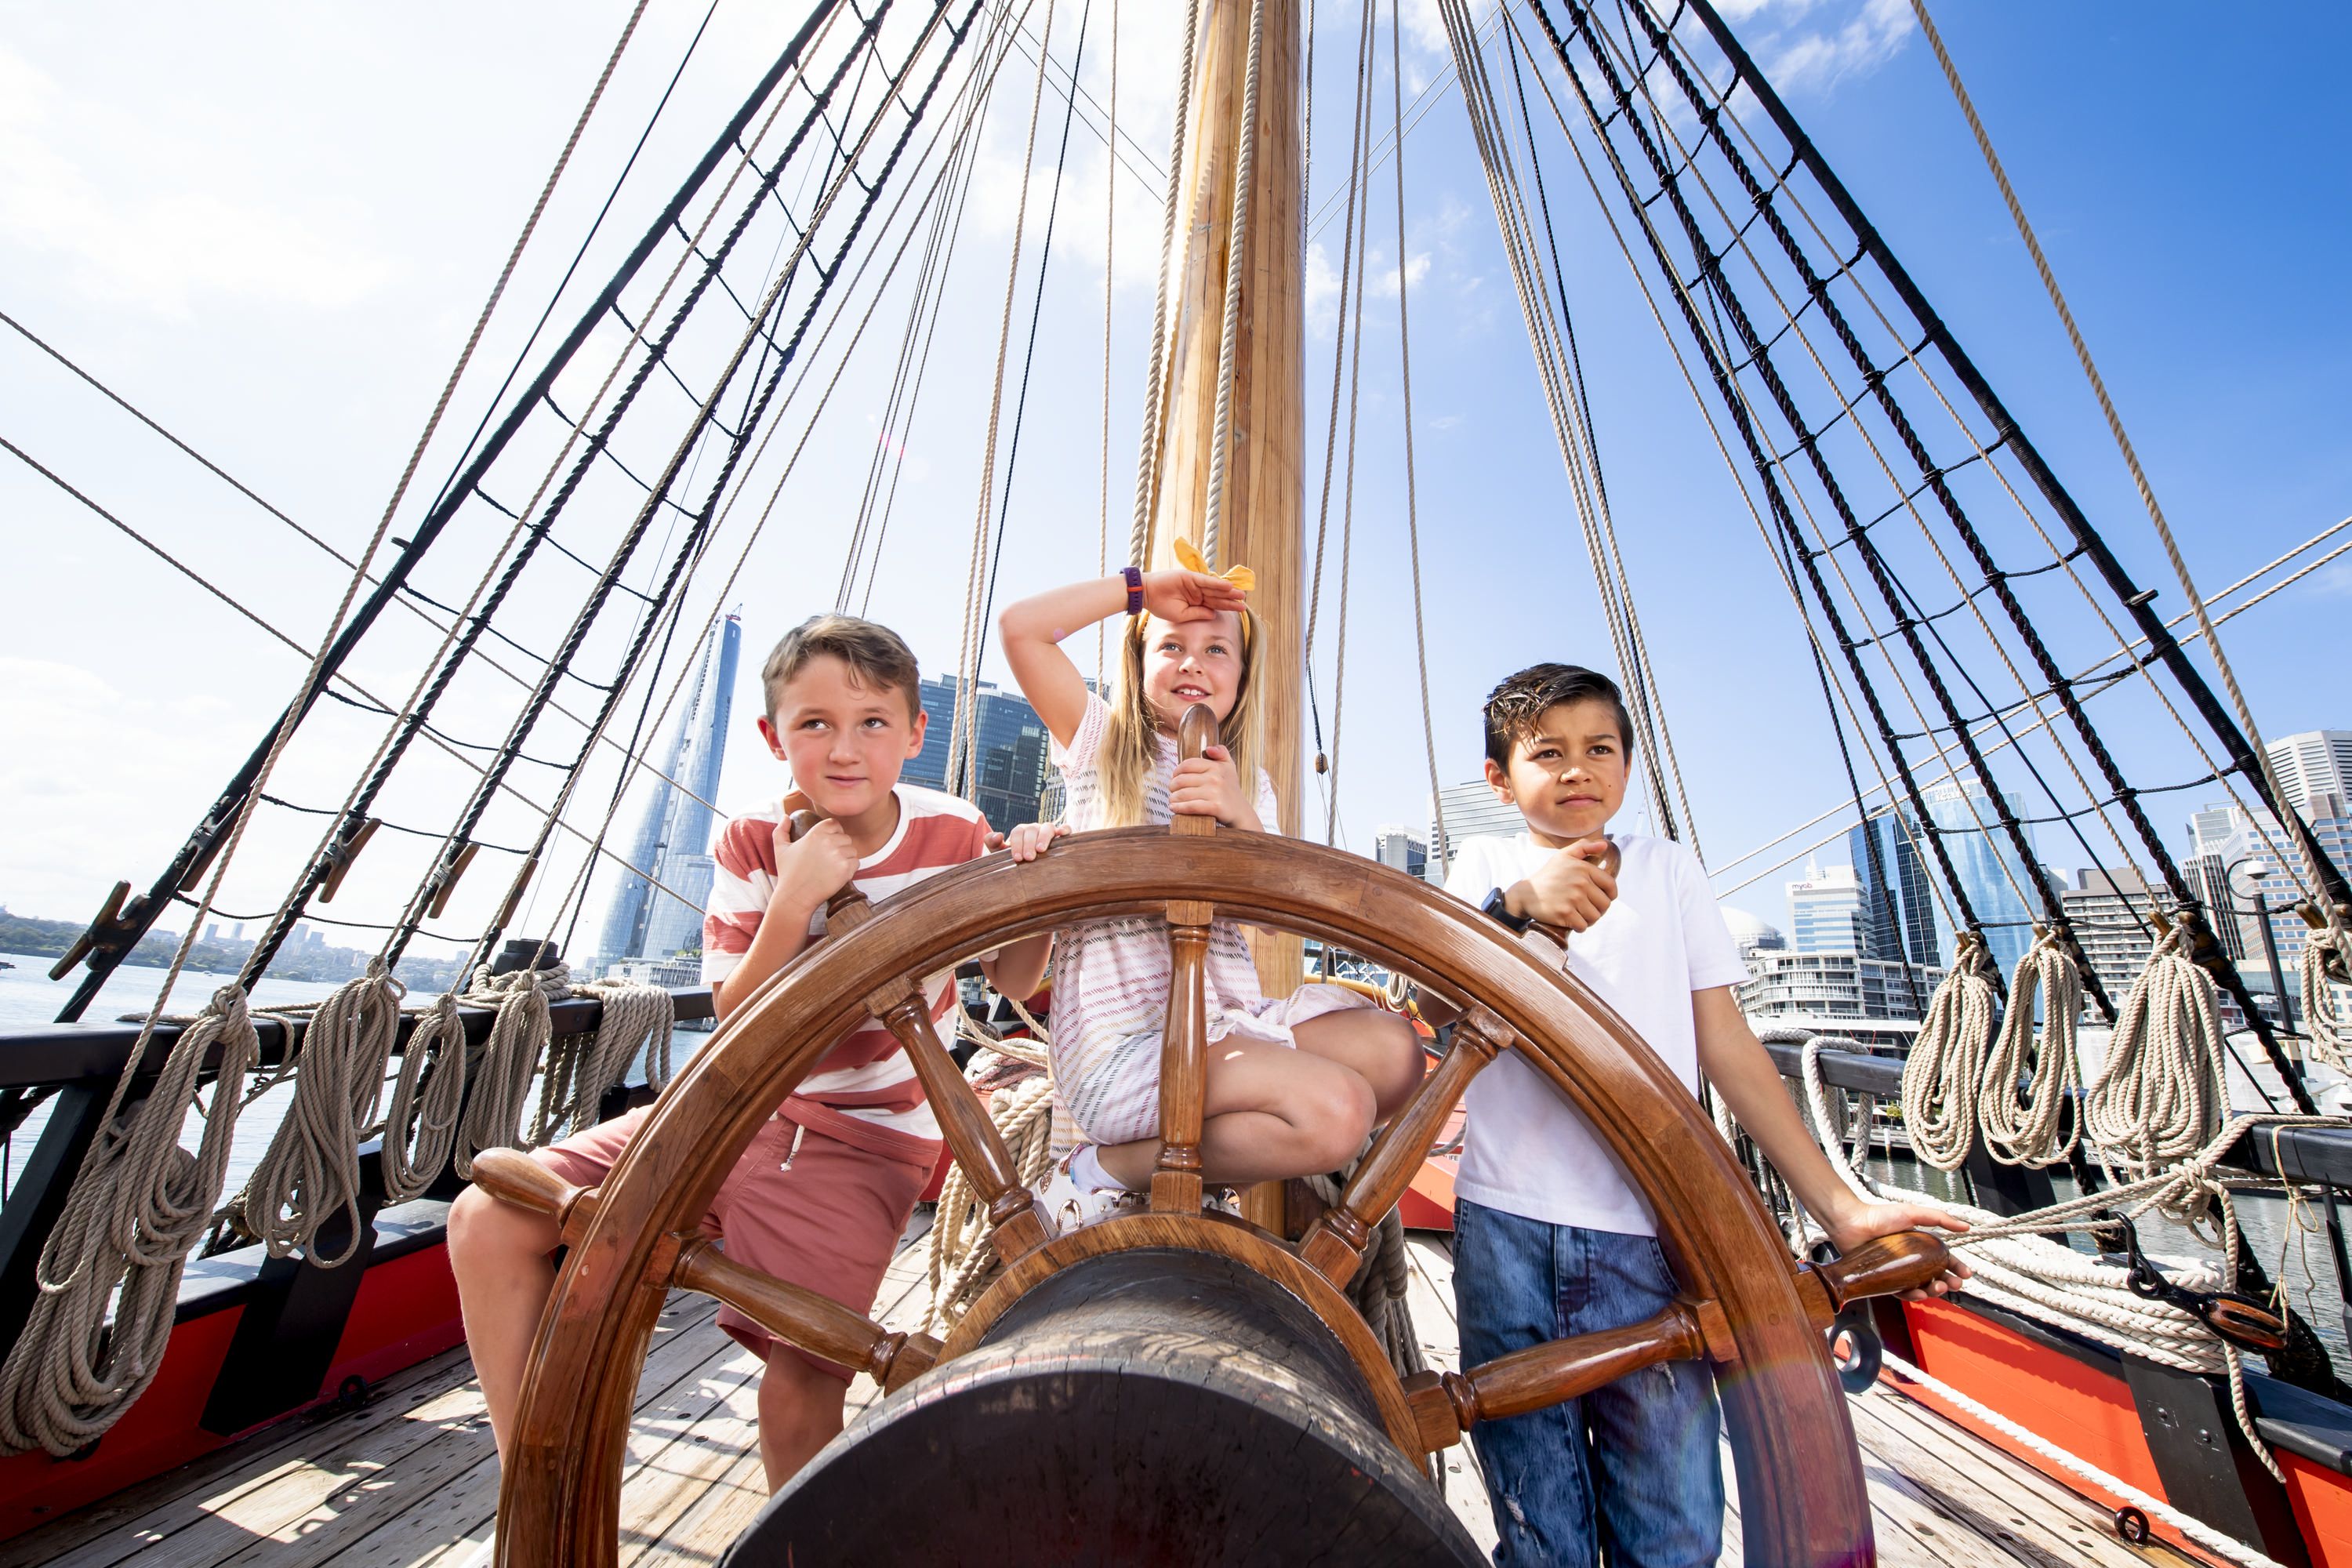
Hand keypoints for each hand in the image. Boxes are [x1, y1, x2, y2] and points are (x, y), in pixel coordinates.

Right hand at [772, 805, 857, 912]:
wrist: (795, 896)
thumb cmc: (788, 873)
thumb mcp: (780, 848)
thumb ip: (781, 829)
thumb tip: (786, 817)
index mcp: (816, 833)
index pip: (835, 824)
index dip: (835, 832)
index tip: (830, 842)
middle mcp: (829, 841)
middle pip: (846, 838)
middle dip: (840, 847)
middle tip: (829, 860)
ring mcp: (838, 855)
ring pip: (852, 851)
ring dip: (846, 858)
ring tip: (832, 868)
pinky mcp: (846, 869)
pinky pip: (856, 863)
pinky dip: (850, 869)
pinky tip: (837, 874)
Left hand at [995, 821, 1070, 861]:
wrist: (1027, 866)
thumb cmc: (1015, 860)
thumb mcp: (1000, 853)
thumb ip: (993, 844)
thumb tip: (998, 835)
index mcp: (1020, 831)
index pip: (1018, 832)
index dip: (1017, 844)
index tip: (1018, 858)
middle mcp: (1034, 829)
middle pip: (1032, 829)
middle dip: (1029, 843)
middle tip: (1029, 858)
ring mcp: (1048, 831)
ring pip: (1047, 827)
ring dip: (1044, 837)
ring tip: (1041, 850)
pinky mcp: (1060, 836)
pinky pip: (1065, 828)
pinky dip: (1065, 829)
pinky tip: (1063, 835)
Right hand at [1141, 567, 1246, 623]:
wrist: (1146, 595)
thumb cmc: (1161, 606)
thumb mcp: (1182, 615)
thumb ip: (1198, 614)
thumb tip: (1213, 614)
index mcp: (1195, 602)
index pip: (1215, 604)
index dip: (1227, 606)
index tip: (1240, 610)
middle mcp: (1197, 592)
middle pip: (1217, 596)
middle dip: (1231, 599)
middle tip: (1244, 602)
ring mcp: (1194, 583)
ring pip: (1214, 588)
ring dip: (1228, 591)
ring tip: (1241, 594)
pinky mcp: (1190, 577)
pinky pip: (1206, 581)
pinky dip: (1216, 584)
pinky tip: (1228, 587)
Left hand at [1169, 745, 1254, 827]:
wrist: (1241, 812)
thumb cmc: (1230, 789)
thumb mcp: (1229, 767)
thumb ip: (1221, 752)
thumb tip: (1209, 748)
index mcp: (1216, 766)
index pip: (1187, 765)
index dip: (1176, 771)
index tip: (1174, 777)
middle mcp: (1216, 778)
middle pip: (1182, 780)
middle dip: (1172, 786)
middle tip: (1172, 790)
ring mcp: (1216, 793)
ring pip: (1183, 794)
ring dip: (1173, 798)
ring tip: (1172, 800)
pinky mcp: (1215, 807)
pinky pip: (1191, 806)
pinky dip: (1179, 808)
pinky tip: (1174, 808)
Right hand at [1511, 838, 1616, 930]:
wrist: (1526, 893)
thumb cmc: (1548, 875)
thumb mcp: (1564, 856)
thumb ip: (1584, 847)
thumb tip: (1605, 845)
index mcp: (1583, 868)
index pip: (1611, 886)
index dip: (1609, 895)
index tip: (1601, 899)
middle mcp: (1580, 882)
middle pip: (1604, 904)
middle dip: (1598, 909)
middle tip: (1587, 909)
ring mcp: (1573, 898)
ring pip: (1595, 917)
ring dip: (1588, 919)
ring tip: (1579, 915)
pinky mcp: (1565, 913)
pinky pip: (1583, 926)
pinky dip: (1579, 927)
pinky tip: (1571, 921)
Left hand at [1824, 1198, 1971, 1299]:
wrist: (1852, 1223)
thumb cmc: (1880, 1216)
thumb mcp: (1912, 1213)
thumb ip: (1939, 1218)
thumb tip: (1966, 1227)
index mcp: (1921, 1246)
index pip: (1944, 1260)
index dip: (1957, 1268)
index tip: (1966, 1273)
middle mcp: (1912, 1260)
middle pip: (1936, 1277)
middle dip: (1948, 1282)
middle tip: (1954, 1283)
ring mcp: (1899, 1271)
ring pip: (1921, 1287)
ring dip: (1933, 1291)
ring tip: (1938, 1288)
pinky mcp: (1885, 1280)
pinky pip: (1901, 1292)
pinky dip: (1912, 1295)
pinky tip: (1920, 1293)